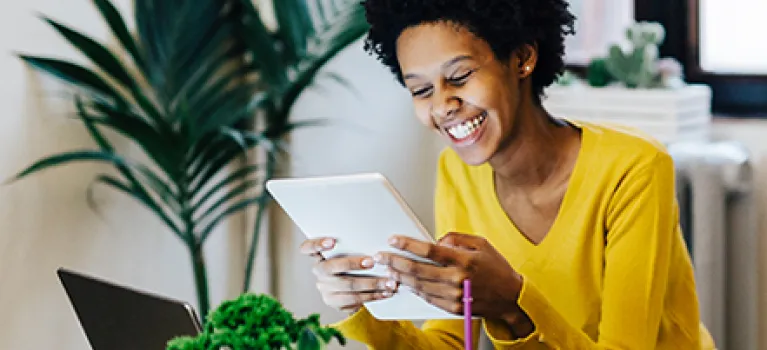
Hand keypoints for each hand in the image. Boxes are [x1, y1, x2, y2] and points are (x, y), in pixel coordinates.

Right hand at [300, 237, 398, 313]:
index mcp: (318, 255)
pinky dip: (374, 296)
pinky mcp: (335, 302)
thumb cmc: (353, 261)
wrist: (351, 289)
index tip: (332, 241)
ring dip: (371, 283)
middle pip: (331, 268)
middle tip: (372, 261)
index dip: (317, 244)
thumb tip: (374, 230)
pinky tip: (386, 292)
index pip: (307, 248)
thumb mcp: (350, 251)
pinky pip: (355, 300)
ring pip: (347, 286)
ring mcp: (325, 288)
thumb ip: (353, 244)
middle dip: (353, 264)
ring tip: (388, 281)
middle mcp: (319, 271)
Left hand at [374, 233, 524, 320]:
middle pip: (418, 270)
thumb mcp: (481, 244)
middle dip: (395, 262)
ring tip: (386, 269)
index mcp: (464, 260)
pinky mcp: (452, 308)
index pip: (429, 251)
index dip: (407, 244)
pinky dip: (413, 290)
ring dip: (399, 277)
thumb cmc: (496, 268)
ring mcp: (454, 296)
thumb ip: (456, 238)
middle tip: (380, 256)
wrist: (511, 298)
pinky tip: (404, 283)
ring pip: (419, 285)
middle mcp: (457, 279)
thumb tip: (435, 240)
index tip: (393, 239)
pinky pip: (427, 298)